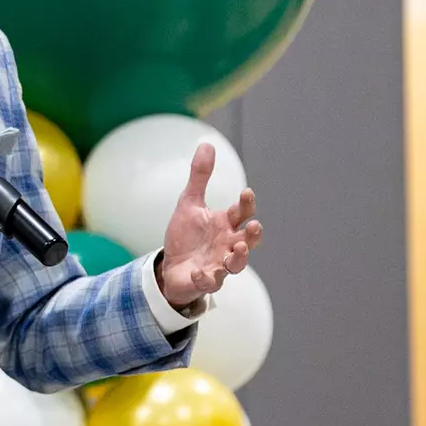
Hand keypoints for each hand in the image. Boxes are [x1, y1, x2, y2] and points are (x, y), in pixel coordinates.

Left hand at [157, 144, 262, 308]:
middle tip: (254, 226)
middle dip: (253, 235)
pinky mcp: (205, 280)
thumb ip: (200, 177)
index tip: (246, 192)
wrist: (171, 266)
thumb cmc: (186, 235)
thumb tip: (207, 143)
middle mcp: (227, 244)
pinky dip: (207, 277)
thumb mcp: (189, 203)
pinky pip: (210, 282)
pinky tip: (200, 271)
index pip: (242, 212)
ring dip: (239, 258)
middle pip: (248, 240)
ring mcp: (219, 264)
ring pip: (236, 264)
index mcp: (225, 224)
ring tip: (237, 249)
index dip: (246, 203)